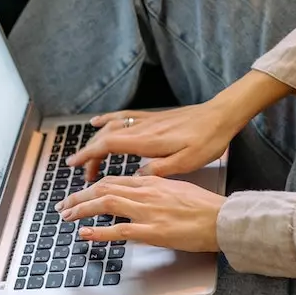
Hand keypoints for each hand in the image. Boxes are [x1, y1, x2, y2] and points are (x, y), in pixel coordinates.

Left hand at [54, 175, 224, 252]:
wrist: (222, 219)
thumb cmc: (204, 207)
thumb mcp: (177, 188)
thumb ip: (155, 188)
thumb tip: (140, 191)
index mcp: (152, 182)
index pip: (113, 181)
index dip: (92, 187)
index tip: (80, 193)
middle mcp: (146, 193)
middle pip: (103, 189)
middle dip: (79, 197)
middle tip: (64, 205)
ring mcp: (148, 212)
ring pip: (106, 204)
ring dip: (82, 209)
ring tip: (67, 216)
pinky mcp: (153, 231)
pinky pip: (119, 230)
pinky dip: (99, 231)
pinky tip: (86, 233)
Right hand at [66, 102, 240, 181]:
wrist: (221, 116)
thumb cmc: (207, 140)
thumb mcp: (186, 163)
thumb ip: (158, 170)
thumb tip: (136, 177)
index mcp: (147, 141)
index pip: (108, 146)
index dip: (88, 155)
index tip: (74, 166)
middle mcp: (142, 128)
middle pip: (105, 138)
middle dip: (89, 155)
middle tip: (84, 174)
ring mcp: (146, 121)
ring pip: (111, 128)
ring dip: (95, 141)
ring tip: (89, 157)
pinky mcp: (152, 117)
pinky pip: (122, 117)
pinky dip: (106, 120)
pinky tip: (98, 122)